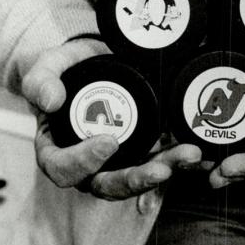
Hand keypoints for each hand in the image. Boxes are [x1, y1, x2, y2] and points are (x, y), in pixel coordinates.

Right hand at [24, 38, 202, 201]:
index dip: (83, 162)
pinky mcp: (142, 150)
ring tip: (191, 156)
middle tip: (161, 169)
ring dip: (167, 170)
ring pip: (139, 178)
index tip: (107, 142)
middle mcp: (87, 165)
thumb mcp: (48, 66)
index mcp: (56, 150)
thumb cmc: (67, 69)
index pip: (62, 169)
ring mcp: (116, 161)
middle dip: (136, 180)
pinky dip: (182, 162)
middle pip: (107, 185)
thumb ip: (41, 80)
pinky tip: (203, 156)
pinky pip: (160, 163)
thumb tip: (49, 100)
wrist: (94, 59)